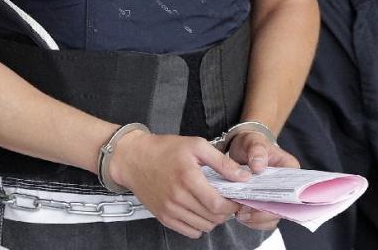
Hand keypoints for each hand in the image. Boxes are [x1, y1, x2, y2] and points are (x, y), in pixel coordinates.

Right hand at [108, 131, 247, 238]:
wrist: (134, 159)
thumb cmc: (165, 149)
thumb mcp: (196, 146)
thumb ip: (221, 162)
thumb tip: (242, 176)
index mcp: (188, 178)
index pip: (217, 204)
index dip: (232, 205)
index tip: (236, 199)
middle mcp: (178, 197)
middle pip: (212, 218)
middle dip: (225, 212)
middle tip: (227, 201)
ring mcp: (169, 210)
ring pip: (202, 227)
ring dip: (213, 219)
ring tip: (213, 204)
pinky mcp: (163, 217)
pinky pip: (189, 232)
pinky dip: (199, 226)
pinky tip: (199, 211)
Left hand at [227, 131, 299, 230]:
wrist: (243, 149)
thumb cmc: (252, 143)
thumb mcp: (253, 141)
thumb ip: (257, 150)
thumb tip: (259, 167)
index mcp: (291, 170)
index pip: (293, 190)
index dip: (279, 201)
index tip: (260, 202)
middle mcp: (288, 187)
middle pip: (282, 208)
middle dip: (263, 213)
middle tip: (243, 211)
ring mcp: (277, 197)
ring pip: (272, 217)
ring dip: (256, 219)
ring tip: (239, 214)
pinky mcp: (265, 204)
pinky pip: (262, 219)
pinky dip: (251, 220)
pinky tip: (239, 214)